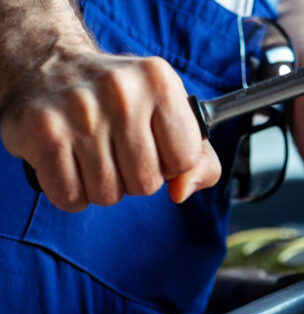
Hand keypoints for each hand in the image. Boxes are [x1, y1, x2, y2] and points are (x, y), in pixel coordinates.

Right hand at [0, 45, 219, 210]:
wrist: (46, 66)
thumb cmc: (119, 101)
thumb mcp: (170, 115)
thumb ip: (200, 160)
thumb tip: (181, 192)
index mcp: (159, 81)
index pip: (186, 160)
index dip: (170, 164)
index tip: (153, 145)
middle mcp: (120, 90)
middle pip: (146, 183)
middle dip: (133, 178)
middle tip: (116, 149)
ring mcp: (78, 110)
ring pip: (108, 194)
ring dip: (101, 186)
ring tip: (91, 153)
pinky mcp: (42, 131)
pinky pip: (69, 196)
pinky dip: (71, 193)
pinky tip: (68, 164)